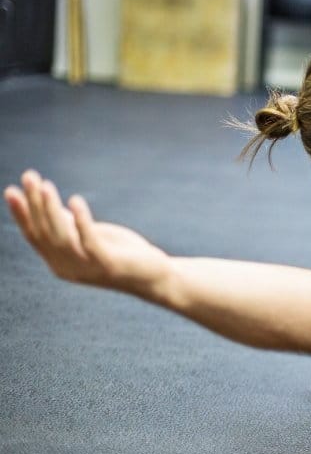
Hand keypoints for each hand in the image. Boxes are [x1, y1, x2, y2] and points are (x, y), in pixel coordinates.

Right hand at [4, 171, 170, 294]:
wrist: (154, 277)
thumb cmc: (123, 255)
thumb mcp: (92, 236)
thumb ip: (70, 225)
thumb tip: (47, 203)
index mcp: (59, 262)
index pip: (34, 236)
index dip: (21, 214)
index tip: (11, 190)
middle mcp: (68, 268)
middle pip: (45, 233)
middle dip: (34, 204)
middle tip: (29, 177)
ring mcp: (87, 268)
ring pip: (62, 237)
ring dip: (52, 210)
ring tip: (46, 186)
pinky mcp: (108, 264)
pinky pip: (89, 241)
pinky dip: (81, 220)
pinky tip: (75, 200)